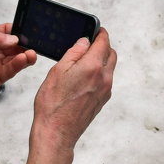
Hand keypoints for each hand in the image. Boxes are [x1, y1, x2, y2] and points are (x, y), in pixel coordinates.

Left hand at [0, 24, 35, 131]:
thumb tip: (13, 38)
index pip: (5, 32)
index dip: (16, 30)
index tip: (27, 28)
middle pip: (13, 46)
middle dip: (24, 43)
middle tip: (35, 41)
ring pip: (15, 59)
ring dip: (24, 55)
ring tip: (32, 52)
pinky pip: (10, 71)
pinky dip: (18, 65)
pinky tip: (23, 59)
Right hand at [22, 29, 116, 163]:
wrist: (56, 133)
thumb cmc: (53, 104)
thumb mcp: (58, 71)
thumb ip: (74, 52)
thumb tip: (85, 41)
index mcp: (93, 67)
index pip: (104, 42)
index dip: (100, 33)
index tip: (96, 29)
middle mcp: (104, 78)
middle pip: (111, 54)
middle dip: (102, 46)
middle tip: (89, 43)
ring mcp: (105, 91)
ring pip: (109, 68)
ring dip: (101, 60)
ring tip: (82, 61)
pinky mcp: (102, 101)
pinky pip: (106, 80)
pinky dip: (99, 73)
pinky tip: (83, 77)